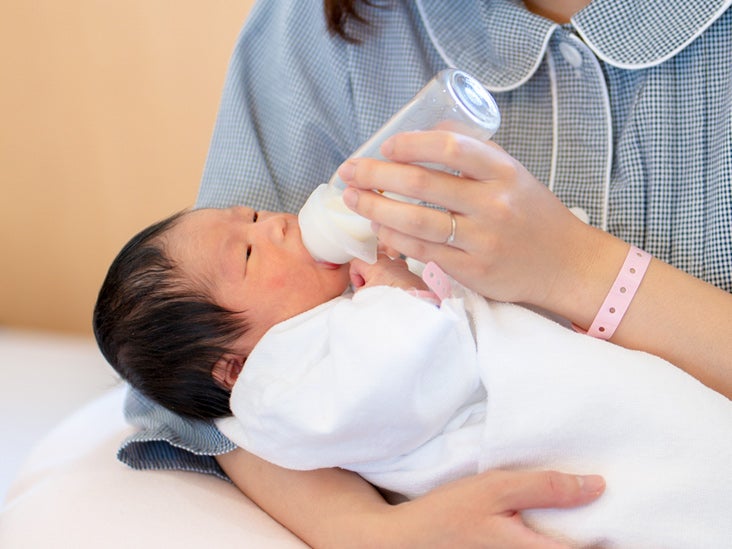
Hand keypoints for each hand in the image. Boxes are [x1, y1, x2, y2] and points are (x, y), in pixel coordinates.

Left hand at [339, 131, 616, 312]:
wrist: (566, 264)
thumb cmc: (533, 214)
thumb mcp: (514, 174)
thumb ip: (475, 156)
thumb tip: (427, 132)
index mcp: (504, 171)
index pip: (450, 148)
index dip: (411, 143)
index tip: (387, 146)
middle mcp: (494, 203)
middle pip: (422, 183)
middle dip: (376, 174)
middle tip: (350, 170)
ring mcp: (483, 239)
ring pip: (416, 221)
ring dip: (376, 208)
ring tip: (352, 199)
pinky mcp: (474, 270)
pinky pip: (424, 251)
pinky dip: (395, 238)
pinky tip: (379, 229)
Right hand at [383, 468, 605, 548]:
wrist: (410, 540)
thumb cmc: (451, 512)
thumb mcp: (496, 489)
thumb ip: (546, 488)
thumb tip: (596, 486)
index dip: (614, 535)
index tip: (628, 515)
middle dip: (597, 534)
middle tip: (608, 510)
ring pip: (559, 548)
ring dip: (575, 536)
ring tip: (584, 513)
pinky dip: (554, 538)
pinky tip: (554, 523)